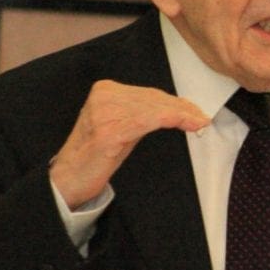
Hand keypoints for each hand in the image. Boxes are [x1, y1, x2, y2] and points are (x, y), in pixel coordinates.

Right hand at [50, 80, 209, 208]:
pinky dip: (172, 120)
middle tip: (201, 118)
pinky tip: (189, 125)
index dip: (175, 102)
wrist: (67, 179)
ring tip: (199, 123)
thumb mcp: (118, 126)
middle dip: (181, 108)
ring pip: (155, 108)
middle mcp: (103, 95)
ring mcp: (104, 112)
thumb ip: (139, 113)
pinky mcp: (109, 130)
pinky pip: (149, 120)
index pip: (148, 93)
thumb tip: (174, 109)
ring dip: (182, 115)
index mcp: (104, 90)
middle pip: (153, 99)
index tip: (194, 110)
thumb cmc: (95, 155)